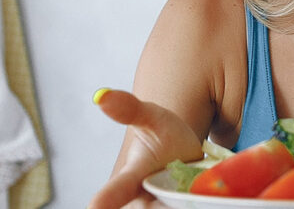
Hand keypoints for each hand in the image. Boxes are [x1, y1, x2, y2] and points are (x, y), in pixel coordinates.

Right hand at [89, 89, 204, 208]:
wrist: (188, 157)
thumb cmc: (164, 137)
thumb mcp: (152, 119)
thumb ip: (129, 109)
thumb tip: (101, 96)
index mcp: (132, 178)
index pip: (118, 189)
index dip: (108, 198)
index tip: (95, 206)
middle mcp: (141, 202)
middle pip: (159, 206)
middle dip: (173, 199)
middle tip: (187, 181)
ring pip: (176, 208)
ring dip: (187, 202)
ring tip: (192, 185)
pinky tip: (198, 197)